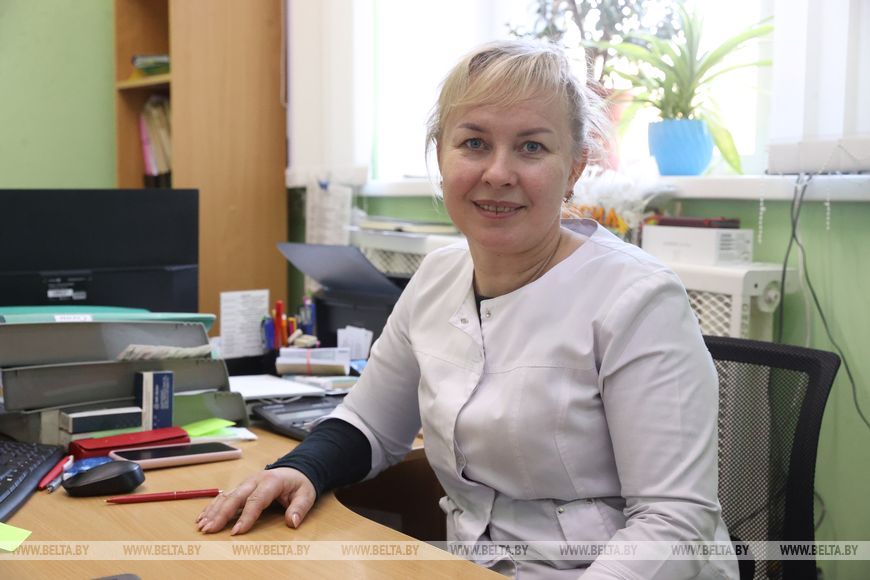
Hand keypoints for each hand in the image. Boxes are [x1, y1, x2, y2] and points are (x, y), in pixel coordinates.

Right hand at [196, 467, 315, 534]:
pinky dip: (212, 506)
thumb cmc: (299, 484)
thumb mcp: (306, 494)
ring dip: (213, 511)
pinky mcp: (241, 487)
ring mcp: (246, 483)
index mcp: (271, 481)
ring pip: (226, 496)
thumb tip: (292, 522)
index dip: (246, 516)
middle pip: (235, 497)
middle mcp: (255, 480)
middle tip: (209, 530)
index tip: (237, 532)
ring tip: (202, 526)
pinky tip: (203, 517)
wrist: (294, 469)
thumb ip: (299, 508)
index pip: (256, 500)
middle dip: (221, 514)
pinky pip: (224, 496)